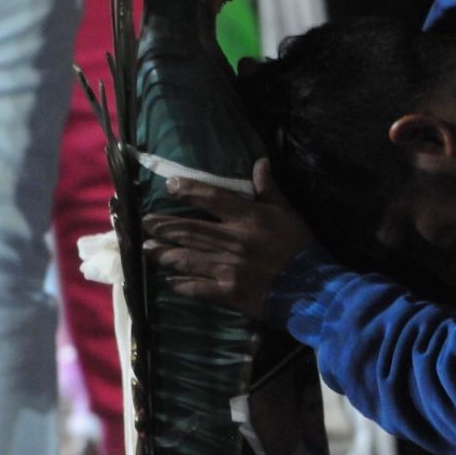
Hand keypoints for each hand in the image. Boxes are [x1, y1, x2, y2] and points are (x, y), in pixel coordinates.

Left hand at [142, 158, 312, 319]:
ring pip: (187, 258)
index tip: (170, 186)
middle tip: (145, 223)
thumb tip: (260, 162)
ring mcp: (226, 268)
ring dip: (164, 254)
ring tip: (148, 250)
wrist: (311, 288)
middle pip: (190, 230)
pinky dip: (181, 284)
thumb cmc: (300, 248)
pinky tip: (169, 281)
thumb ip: (270, 189)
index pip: (213, 198)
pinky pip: (197, 287)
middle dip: (165, 226)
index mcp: (248, 218)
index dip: (189, 190)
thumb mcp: (288, 213)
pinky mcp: (227, 292)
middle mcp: (232, 241)